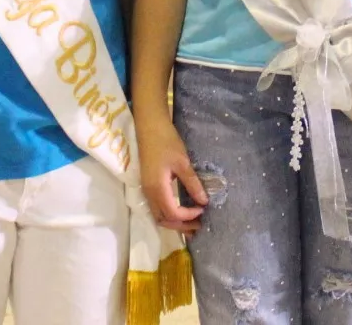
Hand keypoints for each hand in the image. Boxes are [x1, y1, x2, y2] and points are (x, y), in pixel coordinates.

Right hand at [138, 116, 206, 234]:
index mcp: (157, 188)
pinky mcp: (148, 186)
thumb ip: (192, 183)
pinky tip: (181, 211)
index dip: (188, 216)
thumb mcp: (182, 162)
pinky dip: (169, 215)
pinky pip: (157, 208)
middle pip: (164, 220)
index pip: (173, 213)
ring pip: (158, 216)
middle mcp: (149, 193)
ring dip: (174, 222)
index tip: (203, 209)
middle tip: (199, 224)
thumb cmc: (166, 142)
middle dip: (181, 225)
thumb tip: (204, 201)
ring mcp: (147, 190)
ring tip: (191, 222)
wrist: (149, 127)